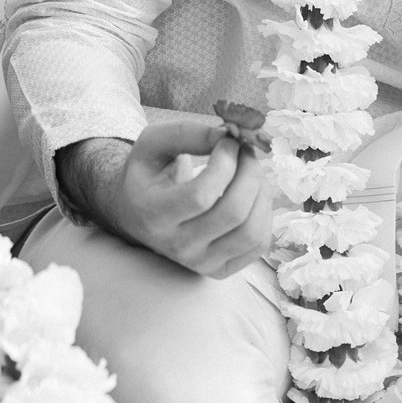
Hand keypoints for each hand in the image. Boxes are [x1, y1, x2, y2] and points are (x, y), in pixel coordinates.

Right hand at [62, 118, 273, 279]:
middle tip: (247, 151)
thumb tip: (230, 136)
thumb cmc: (148, 173)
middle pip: (233, 213)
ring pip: (251, 233)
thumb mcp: (153, 142)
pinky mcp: (219, 269)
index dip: (224, 163)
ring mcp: (200, 262)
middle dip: (250, 173)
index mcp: (153, 213)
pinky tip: (252, 194)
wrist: (137, 213)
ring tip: (252, 171)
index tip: (227, 141)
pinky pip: (258, 245)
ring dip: (262, 193)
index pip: (200, 195)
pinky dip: (264, 214)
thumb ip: (188, 133)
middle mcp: (176, 245)